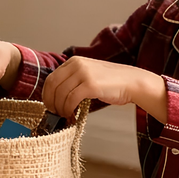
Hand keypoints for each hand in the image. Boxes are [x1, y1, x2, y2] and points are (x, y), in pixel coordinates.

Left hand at [42, 57, 167, 120]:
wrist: (132, 82)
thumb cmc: (112, 82)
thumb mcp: (88, 74)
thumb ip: (73, 80)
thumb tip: (57, 97)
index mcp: (74, 61)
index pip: (51, 78)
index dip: (47, 94)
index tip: (49, 105)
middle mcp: (76, 64)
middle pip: (52, 86)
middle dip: (50, 103)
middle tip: (54, 114)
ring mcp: (83, 74)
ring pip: (61, 94)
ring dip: (60, 109)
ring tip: (65, 116)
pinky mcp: (90, 85)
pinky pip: (71, 100)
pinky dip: (68, 110)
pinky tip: (72, 116)